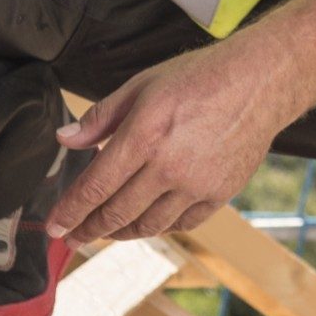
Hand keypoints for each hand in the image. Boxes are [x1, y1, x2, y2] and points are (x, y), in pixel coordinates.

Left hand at [47, 44, 292, 243]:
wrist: (260, 82)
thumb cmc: (199, 77)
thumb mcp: (141, 85)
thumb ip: (100, 117)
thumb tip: (64, 139)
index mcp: (144, 136)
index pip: (95, 186)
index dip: (70, 211)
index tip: (55, 226)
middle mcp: (169, 167)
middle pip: (117, 213)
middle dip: (89, 229)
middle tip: (72, 238)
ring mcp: (197, 185)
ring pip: (148, 225)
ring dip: (121, 232)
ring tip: (106, 232)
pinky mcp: (220, 194)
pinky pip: (181, 224)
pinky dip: (159, 227)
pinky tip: (147, 222)